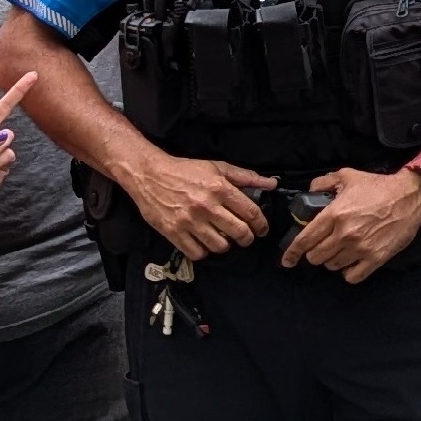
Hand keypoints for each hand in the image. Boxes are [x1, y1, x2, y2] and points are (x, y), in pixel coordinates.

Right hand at [116, 155, 278, 260]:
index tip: (261, 229)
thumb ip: (246, 177)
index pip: (251, 213)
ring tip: (222, 238)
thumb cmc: (185, 171)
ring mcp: (189, 221)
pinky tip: (204, 243)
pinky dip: (203, 252)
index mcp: (219, 189)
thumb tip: (272, 184)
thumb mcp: (217, 168)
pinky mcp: (173, 232)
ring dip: (225, 245)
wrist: (149, 175)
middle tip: (245, 237)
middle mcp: (206, 206)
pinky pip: (197, 253)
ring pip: (220, 246)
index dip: (261, 225)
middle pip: (239, 232)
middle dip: (247, 238)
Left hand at [285, 167, 420, 281]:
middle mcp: (344, 234)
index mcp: (334, 215)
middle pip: (316, 257)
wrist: (410, 197)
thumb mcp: (348, 176)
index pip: (305, 240)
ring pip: (333, 266)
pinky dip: (348, 272)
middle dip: (314, 254)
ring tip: (339, 251)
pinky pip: (352, 276)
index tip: (287, 261)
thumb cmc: (379, 186)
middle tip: (321, 247)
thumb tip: (310, 190)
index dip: (292, 253)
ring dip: (332, 260)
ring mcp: (360, 248)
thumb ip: (324, 182)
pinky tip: (351, 263)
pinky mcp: (376, 258)